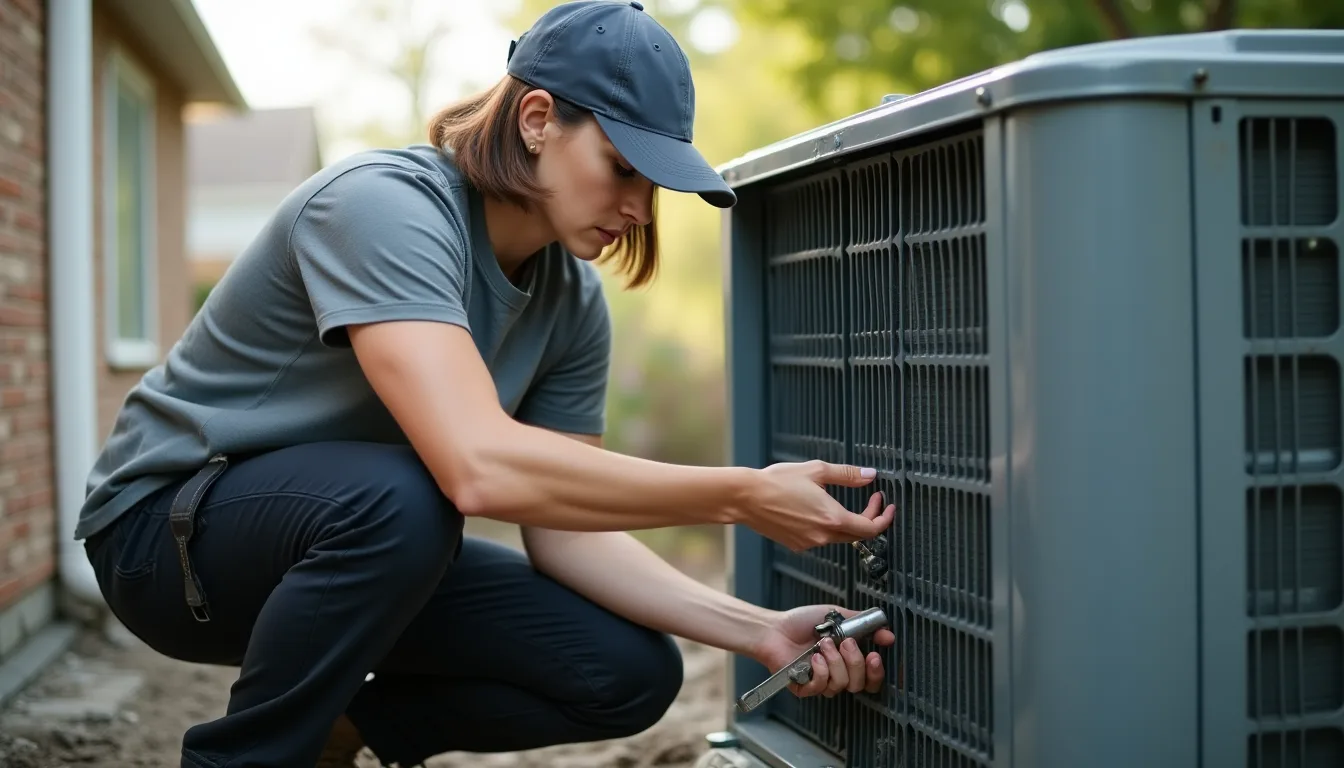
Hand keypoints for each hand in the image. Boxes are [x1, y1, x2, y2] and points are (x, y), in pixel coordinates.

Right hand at [744, 460, 894, 551]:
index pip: (871, 528)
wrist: (746, 498)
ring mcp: (809, 543)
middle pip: (858, 534)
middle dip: (869, 518)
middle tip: (872, 500)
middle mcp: (823, 536)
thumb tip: (870, 476)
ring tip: (839, 501)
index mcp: (832, 518)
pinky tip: (816, 510)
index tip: (887, 505)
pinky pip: (820, 538)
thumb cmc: (776, 482)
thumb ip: (848, 475)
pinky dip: (827, 526)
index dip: (883, 517)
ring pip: (838, 537)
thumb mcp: (816, 471)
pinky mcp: (796, 545)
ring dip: (847, 522)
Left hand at [750, 605, 895, 698]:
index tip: (875, 656)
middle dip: (856, 662)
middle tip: (846, 643)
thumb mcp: (838, 617)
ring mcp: (822, 683)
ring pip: (843, 685)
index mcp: (847, 661)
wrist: (775, 627)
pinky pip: (822, 687)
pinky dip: (821, 670)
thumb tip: (888, 634)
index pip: (871, 678)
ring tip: (823, 645)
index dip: (877, 672)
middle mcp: (837, 674)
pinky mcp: (805, 689)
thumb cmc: (803, 622)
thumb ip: (863, 625)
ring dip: (835, 661)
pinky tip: (813, 657)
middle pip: (861, 685)